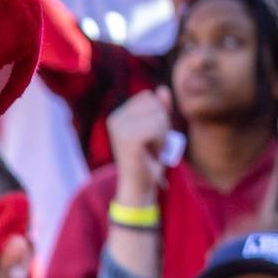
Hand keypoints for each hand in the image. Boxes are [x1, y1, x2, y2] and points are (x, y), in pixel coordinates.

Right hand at [104, 89, 172, 205]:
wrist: (139, 188)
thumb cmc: (149, 160)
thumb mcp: (157, 130)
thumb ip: (160, 109)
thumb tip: (162, 89)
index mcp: (117, 115)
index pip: (149, 97)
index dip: (158, 116)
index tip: (150, 137)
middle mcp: (115, 119)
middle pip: (155, 104)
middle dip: (162, 124)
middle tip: (152, 146)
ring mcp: (120, 128)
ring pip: (158, 116)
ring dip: (162, 135)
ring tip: (151, 150)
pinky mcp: (129, 139)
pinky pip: (158, 128)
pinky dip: (161, 142)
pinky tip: (151, 154)